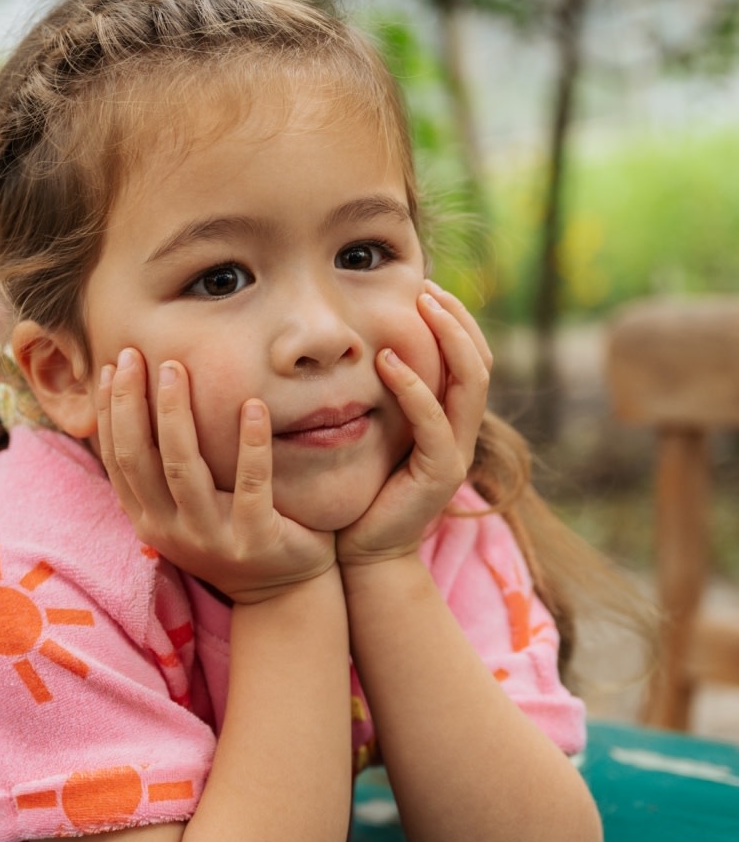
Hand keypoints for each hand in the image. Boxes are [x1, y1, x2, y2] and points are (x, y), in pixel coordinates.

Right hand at [98, 349, 335, 603]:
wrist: (283, 593)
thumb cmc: (233, 531)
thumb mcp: (187, 507)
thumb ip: (164, 469)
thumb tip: (137, 405)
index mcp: (148, 518)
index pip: (117, 458)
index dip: (109, 411)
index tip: (113, 365)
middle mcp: (169, 530)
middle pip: (139, 458)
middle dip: (131, 402)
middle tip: (136, 354)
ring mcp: (210, 538)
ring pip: (183, 469)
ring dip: (175, 415)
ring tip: (177, 369)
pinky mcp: (254, 540)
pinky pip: (251, 486)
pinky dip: (251, 444)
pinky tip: (254, 406)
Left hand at [336, 282, 492, 569]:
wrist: (365, 553)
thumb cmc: (363, 490)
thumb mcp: (376, 433)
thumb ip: (383, 397)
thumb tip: (361, 346)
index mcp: (452, 421)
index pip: (471, 359)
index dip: (456, 320)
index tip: (425, 288)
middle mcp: (463, 434)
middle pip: (481, 362)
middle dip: (457, 319)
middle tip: (426, 288)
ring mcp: (457, 454)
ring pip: (471, 384)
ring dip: (447, 339)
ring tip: (420, 308)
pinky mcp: (439, 474)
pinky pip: (434, 422)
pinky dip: (413, 388)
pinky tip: (386, 362)